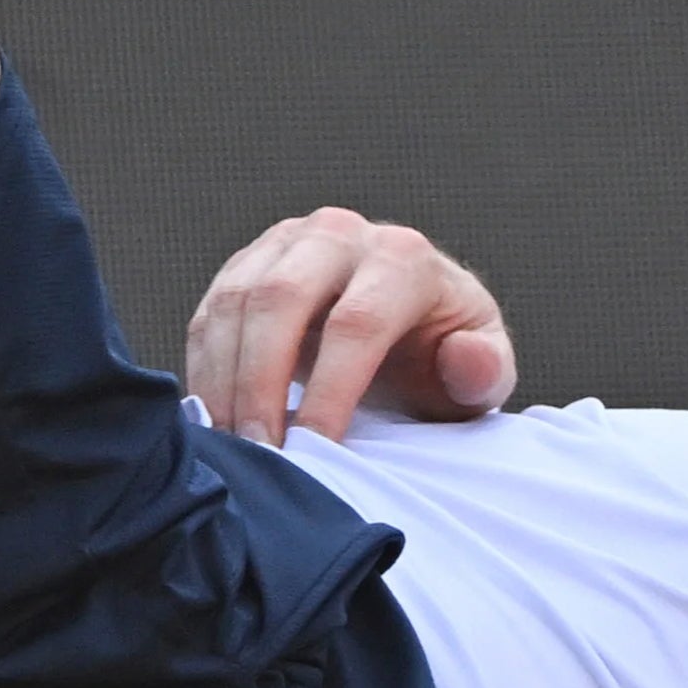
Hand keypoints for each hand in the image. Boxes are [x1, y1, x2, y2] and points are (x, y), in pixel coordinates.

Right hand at [183, 207, 518, 440]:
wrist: (403, 322)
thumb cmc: (439, 358)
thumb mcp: (480, 373)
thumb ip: (483, 373)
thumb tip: (465, 358)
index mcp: (403, 259)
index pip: (356, 322)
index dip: (332, 390)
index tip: (315, 449)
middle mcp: (339, 235)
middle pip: (281, 300)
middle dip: (262, 383)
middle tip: (259, 452)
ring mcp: (285, 243)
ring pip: (235, 302)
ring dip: (224, 380)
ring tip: (231, 446)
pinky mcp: (245, 264)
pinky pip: (210, 313)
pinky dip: (204, 370)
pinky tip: (212, 421)